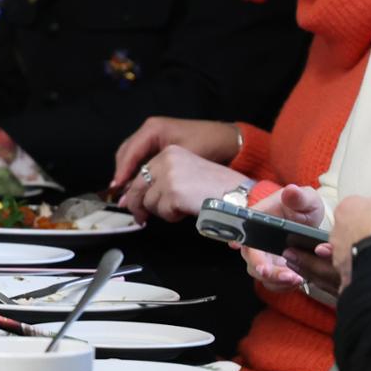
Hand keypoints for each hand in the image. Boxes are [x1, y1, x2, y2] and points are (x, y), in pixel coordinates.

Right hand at [109, 117, 240, 190]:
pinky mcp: (158, 144)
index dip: (122, 172)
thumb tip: (144, 194)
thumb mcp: (184, 160)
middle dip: (122, 175)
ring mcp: (153, 137)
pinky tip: (141, 187)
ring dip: (129, 176)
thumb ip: (160, 177)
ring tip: (129, 196)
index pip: (130, 152)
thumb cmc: (208, 146)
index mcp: (153, 129)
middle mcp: (149, 131)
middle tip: (121, 197)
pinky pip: (141, 159)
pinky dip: (138, 173)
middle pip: (126, 154)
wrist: (229, 141)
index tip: (117, 190)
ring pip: (131, 157)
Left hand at [115, 145, 247, 222]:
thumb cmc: (217, 187)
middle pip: (137, 187)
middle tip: (140, 218)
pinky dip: (171, 216)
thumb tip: (132, 196)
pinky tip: (186, 211)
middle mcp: (167, 160)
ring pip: (148, 202)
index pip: (142, 172)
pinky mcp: (173, 193)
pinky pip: (161, 212)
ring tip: (179, 209)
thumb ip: (162, 179)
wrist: (238, 193)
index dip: (136, 191)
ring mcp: (169, 176)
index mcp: (170, 152)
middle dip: (137, 205)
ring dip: (161, 211)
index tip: (134, 203)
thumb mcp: (187, 172)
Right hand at [240, 185, 326, 293]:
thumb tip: (291, 191)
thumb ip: (299, 196)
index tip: (263, 266)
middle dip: (269, 273)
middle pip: (252, 262)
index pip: (247, 240)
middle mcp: (256, 241)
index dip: (252, 255)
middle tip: (289, 276)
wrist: (309, 219)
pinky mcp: (274, 267)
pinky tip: (298, 280)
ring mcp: (265, 256)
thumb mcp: (306, 199)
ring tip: (297, 279)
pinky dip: (283, 285)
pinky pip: (273, 282)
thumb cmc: (303, 206)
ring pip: (262, 276)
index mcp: (256, 222)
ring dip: (277, 281)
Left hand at [321, 194, 370, 291]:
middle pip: (348, 230)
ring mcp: (337, 250)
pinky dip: (362, 270)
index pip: (356, 208)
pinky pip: (352, 270)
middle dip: (363, 234)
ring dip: (361, 253)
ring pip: (347, 251)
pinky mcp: (342, 270)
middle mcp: (336, 228)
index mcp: (346, 207)